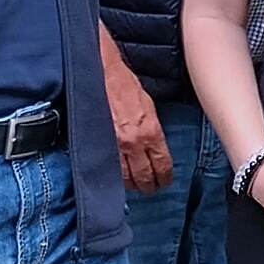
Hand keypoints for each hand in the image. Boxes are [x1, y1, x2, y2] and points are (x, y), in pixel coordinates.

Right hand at [109, 71, 172, 191]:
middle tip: (151, 188)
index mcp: (151, 132)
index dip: (164, 177)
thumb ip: (154, 130)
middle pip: (144, 176)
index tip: (165, 181)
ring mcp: (114, 146)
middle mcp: (134, 143)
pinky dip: (114, 176)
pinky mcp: (98, 144)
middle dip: (149, 186)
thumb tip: (155, 147)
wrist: (102, 75)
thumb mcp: (150, 107)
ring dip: (132, 185)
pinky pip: (108, 168)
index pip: (162, 165)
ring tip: (135, 186)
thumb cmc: (126, 85)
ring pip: (125, 178)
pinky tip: (118, 179)